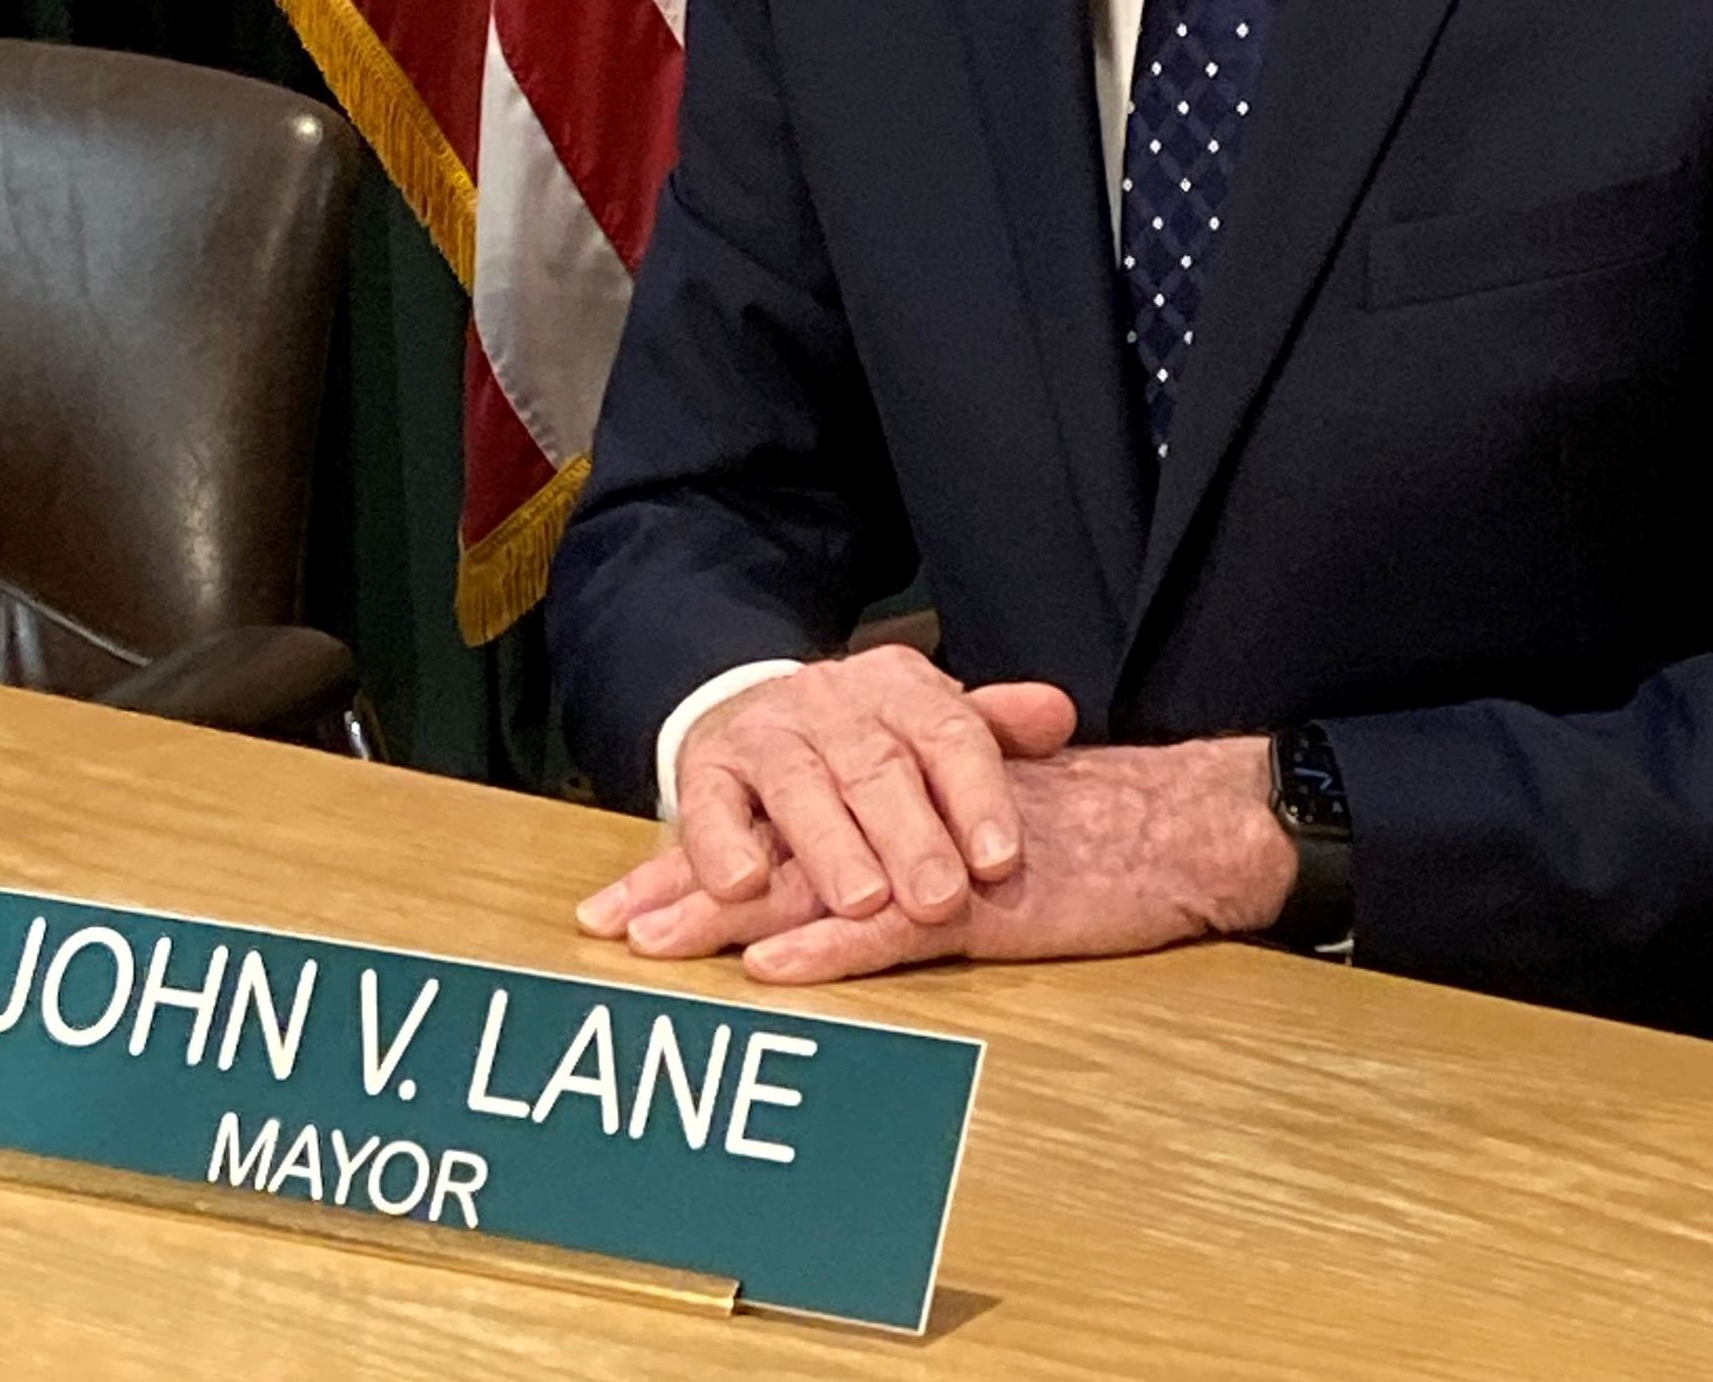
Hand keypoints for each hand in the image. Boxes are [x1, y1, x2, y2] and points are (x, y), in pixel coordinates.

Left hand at [580, 737, 1296, 984]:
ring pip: (810, 890)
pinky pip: (890, 934)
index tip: (624, 894)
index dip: (700, 860)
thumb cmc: (1085, 838)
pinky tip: (771, 968)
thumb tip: (837, 893)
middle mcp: (897, 827)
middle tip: (603, 920)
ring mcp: (931, 865)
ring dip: (727, 915)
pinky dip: (829, 951)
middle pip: (771, 857)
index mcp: (890, 809)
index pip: (777, 832)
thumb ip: (907, 851)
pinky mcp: (978, 907)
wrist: (1175, 827)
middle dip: (682, 888)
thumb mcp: (976, 837)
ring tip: (651, 940)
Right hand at [583, 649, 1076, 933]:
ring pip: (799, 786)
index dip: (977, 795)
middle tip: (940, 899)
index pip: (949, 732)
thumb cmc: (866, 738)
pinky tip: (741, 885)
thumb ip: (996, 727)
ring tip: (861, 902)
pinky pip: (708, 805)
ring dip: (830, 847)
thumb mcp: (932, 722)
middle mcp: (831, 702)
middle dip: (910, 835)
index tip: (1003, 860)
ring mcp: (766, 733)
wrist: (755, 707)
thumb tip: (1059, 714)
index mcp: (900, 689)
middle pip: (877, 766)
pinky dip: (721, 845)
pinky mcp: (704, 769)